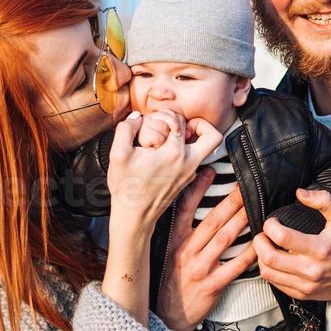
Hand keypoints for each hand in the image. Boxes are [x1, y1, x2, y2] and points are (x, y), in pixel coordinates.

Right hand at [106, 111, 222, 231]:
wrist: (134, 216)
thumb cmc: (127, 187)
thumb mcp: (118, 154)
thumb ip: (125, 129)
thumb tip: (136, 116)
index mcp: (174, 154)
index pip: (182, 120)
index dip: (168, 114)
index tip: (156, 121)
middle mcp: (188, 163)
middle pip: (212, 136)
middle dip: (196, 123)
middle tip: (179, 125)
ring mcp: (190, 173)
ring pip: (207, 149)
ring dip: (194, 138)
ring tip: (173, 137)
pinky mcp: (187, 180)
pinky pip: (196, 159)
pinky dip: (186, 150)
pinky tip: (166, 151)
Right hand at [156, 178, 257, 330]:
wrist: (168, 316)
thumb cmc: (172, 282)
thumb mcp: (169, 253)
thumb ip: (181, 232)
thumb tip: (194, 209)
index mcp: (175, 241)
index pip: (184, 210)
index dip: (197, 189)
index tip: (210, 172)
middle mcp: (186, 252)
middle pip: (212, 221)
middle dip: (232, 201)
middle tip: (247, 186)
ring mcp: (200, 268)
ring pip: (225, 239)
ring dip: (243, 220)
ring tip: (257, 206)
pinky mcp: (212, 285)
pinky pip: (235, 266)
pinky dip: (249, 253)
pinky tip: (261, 243)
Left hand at [254, 188, 330, 308]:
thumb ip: (323, 200)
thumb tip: (300, 193)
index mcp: (319, 249)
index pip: (282, 237)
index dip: (270, 226)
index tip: (272, 222)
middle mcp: (311, 270)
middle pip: (269, 258)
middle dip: (260, 242)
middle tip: (263, 235)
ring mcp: (306, 285)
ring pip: (268, 273)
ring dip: (261, 258)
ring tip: (267, 247)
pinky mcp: (303, 294)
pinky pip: (275, 284)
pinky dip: (270, 271)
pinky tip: (276, 261)